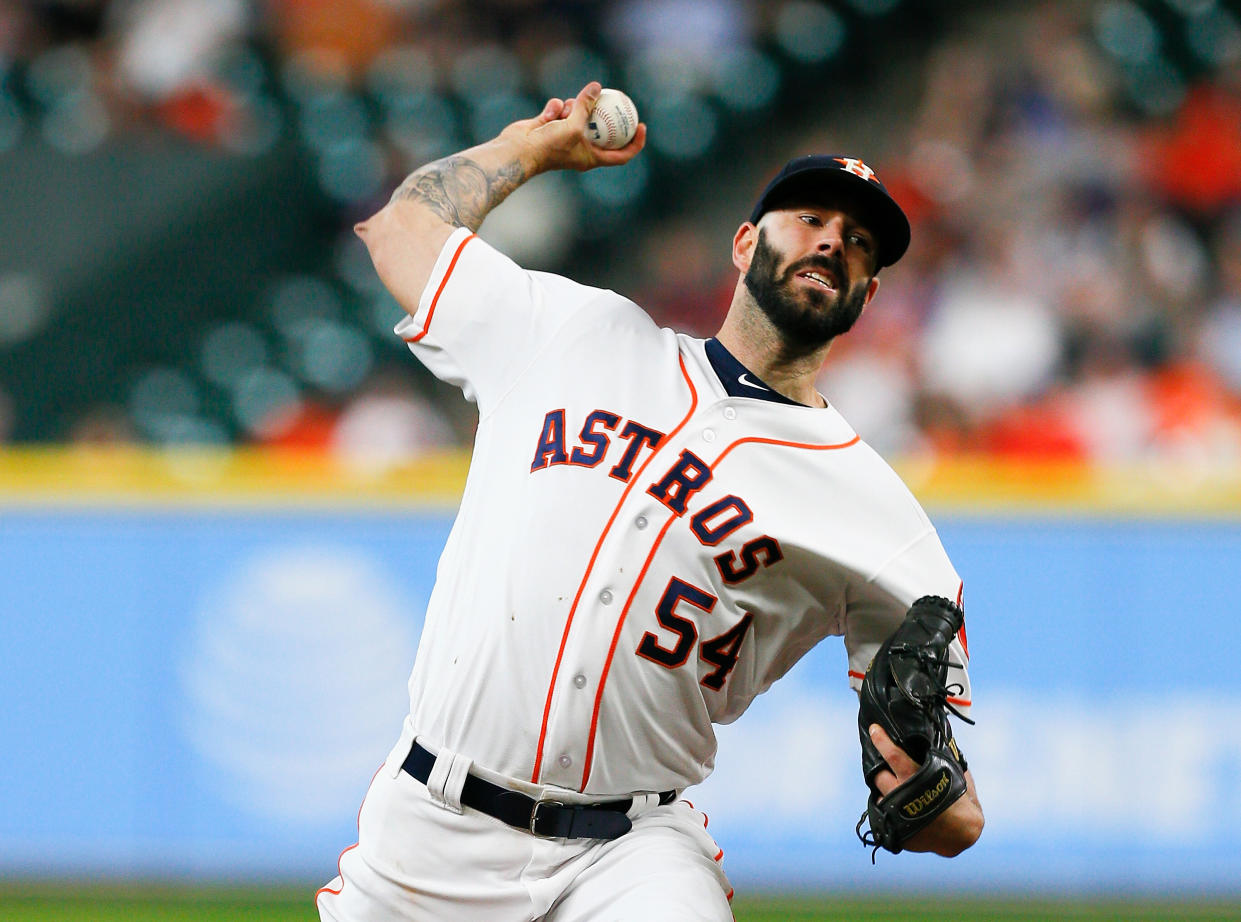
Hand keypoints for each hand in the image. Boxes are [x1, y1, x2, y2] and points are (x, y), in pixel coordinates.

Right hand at [500, 82, 646, 174]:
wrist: (519, 150)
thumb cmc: (549, 145)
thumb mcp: (573, 125)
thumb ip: (586, 105)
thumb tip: (597, 86)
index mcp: (591, 157)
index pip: (621, 155)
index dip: (635, 143)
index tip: (641, 126)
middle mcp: (580, 148)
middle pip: (600, 129)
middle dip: (602, 114)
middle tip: (611, 97)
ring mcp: (565, 136)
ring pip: (578, 114)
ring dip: (574, 108)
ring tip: (567, 109)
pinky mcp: (550, 125)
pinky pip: (560, 110)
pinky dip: (556, 108)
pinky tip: (549, 113)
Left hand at [868, 724, 983, 856]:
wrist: (963, 837)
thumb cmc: (963, 805)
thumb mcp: (957, 777)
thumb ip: (947, 762)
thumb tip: (944, 746)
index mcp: (916, 777)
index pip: (892, 754)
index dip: (881, 741)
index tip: (874, 730)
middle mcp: (902, 794)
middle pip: (878, 777)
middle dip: (879, 771)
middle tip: (884, 768)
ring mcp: (896, 814)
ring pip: (879, 798)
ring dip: (884, 794)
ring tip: (895, 793)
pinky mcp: (896, 831)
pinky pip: (886, 818)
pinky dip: (890, 813)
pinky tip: (900, 811)